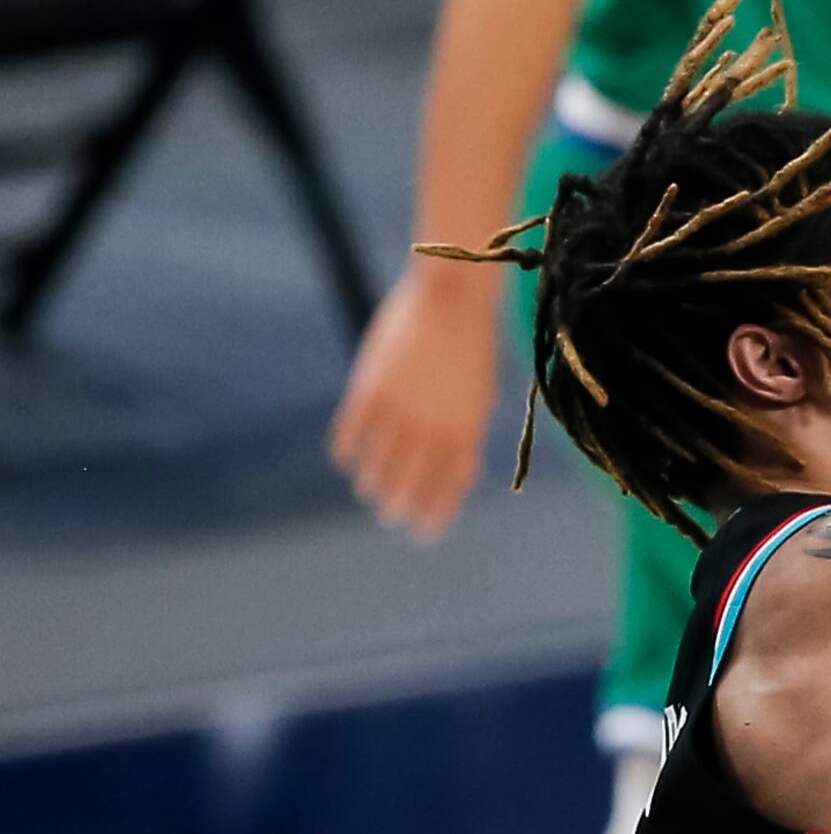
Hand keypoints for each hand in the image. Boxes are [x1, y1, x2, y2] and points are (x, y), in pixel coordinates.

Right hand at [327, 265, 500, 537]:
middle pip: (406, 484)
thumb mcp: (481, 396)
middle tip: (389, 517)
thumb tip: (463, 475)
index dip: (434, 514)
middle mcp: (431, 429)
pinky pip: (350, 435)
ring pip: (375, 466)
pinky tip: (346, 459)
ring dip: (371, 482)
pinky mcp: (368, 392)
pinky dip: (347, 451)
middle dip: (397, 506)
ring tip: (369, 490)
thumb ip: (467, 435)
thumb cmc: (471, 348)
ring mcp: (398, 412)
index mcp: (465, 431)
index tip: (424, 534)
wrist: (452, 299)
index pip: (447, 488)